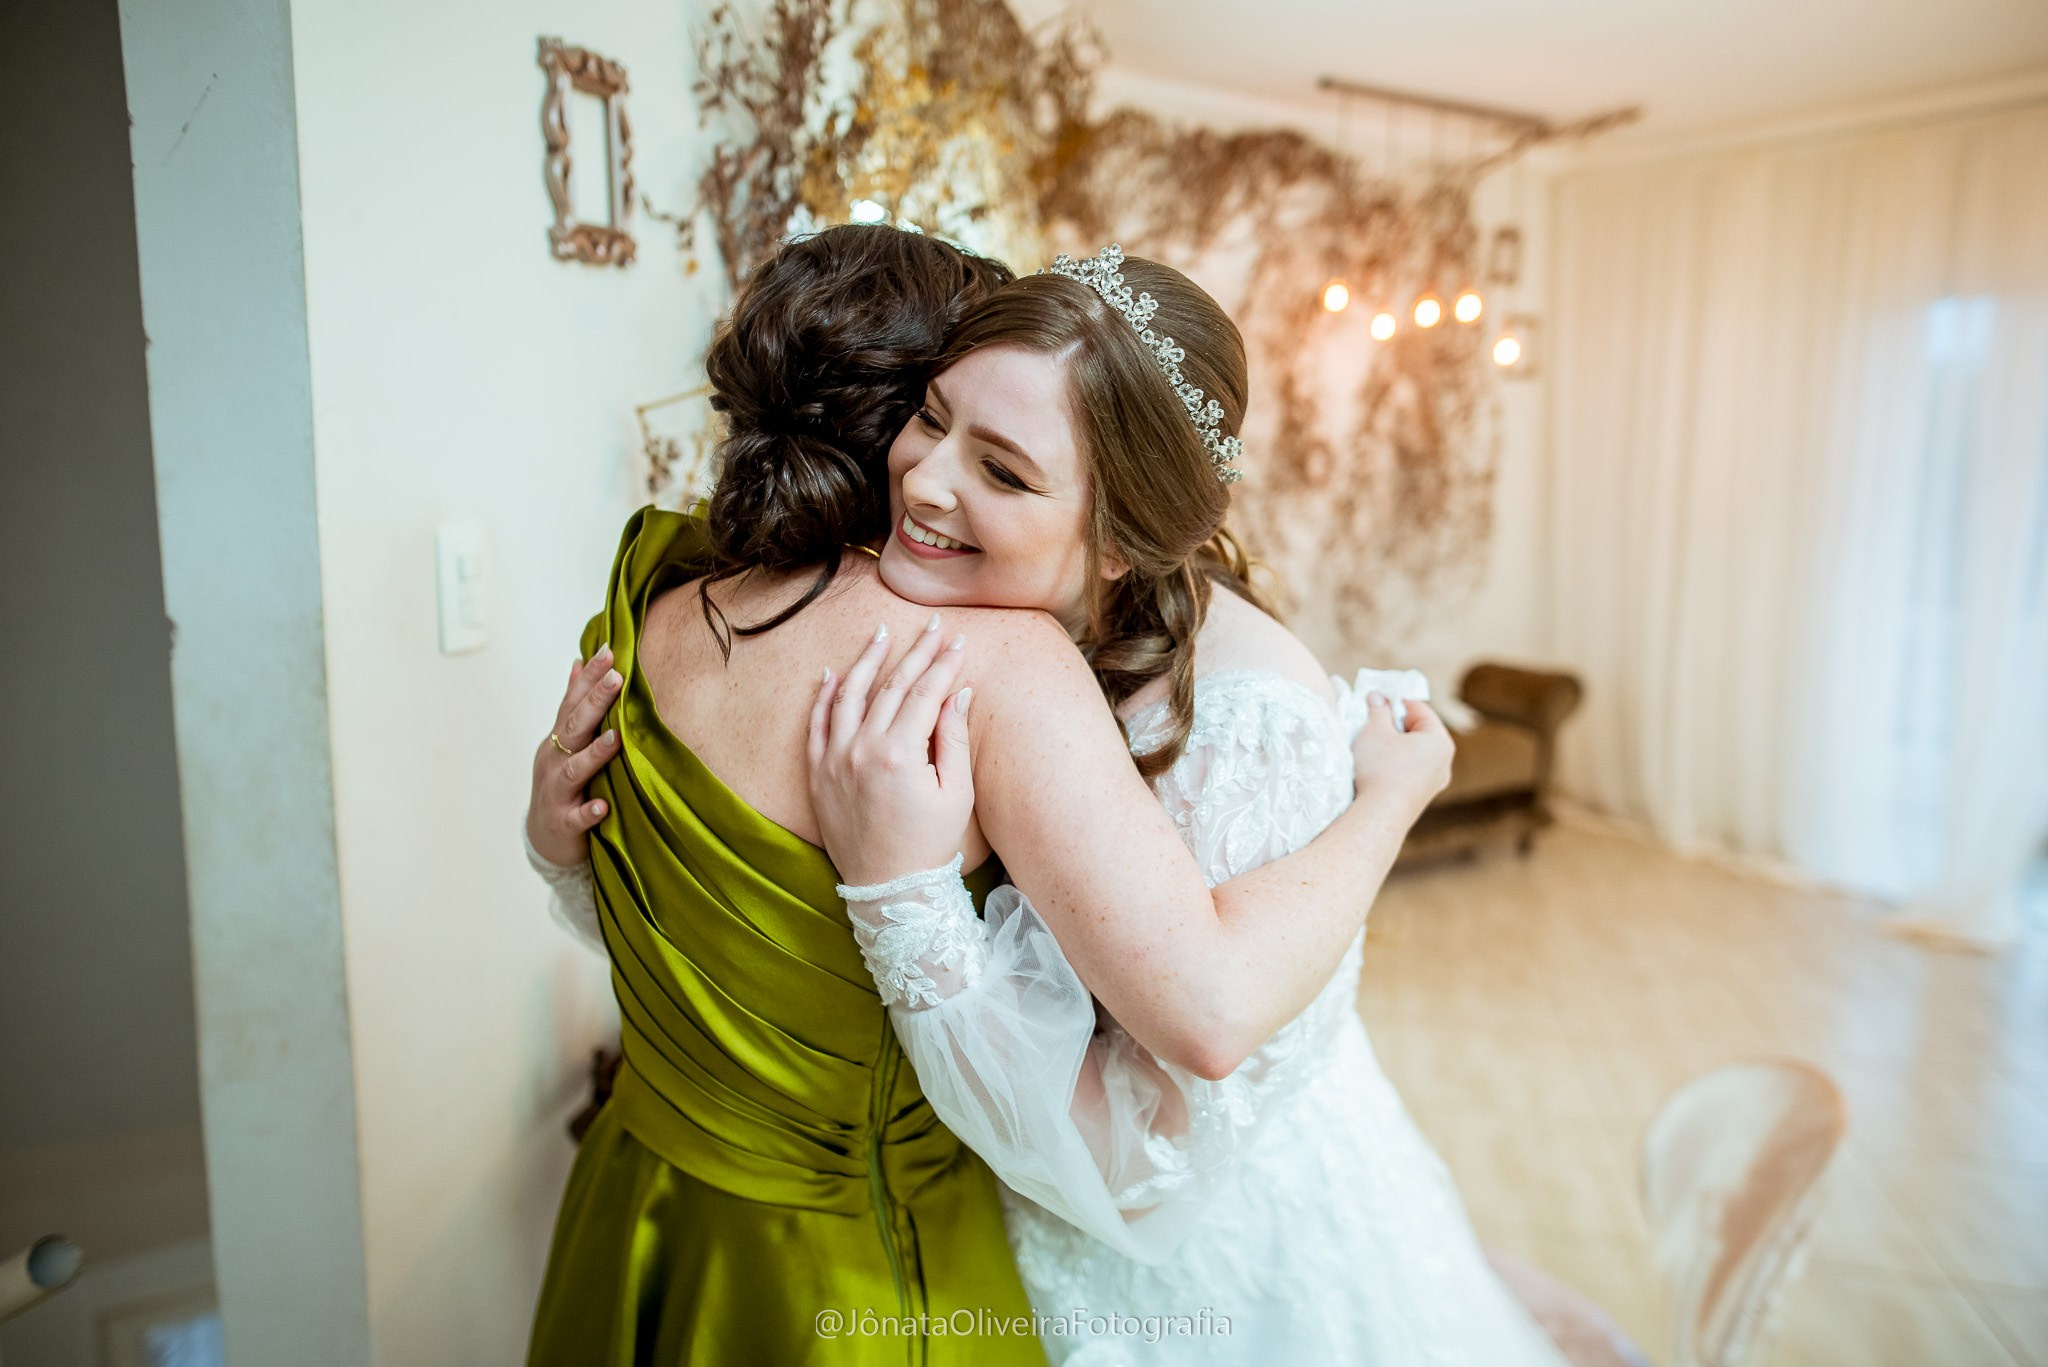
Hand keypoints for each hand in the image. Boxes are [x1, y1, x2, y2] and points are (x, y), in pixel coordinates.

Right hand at [527, 647, 623, 866]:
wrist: (544, 840)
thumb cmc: (562, 785)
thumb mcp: (564, 743)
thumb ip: (571, 705)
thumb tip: (579, 662)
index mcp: (558, 739)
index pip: (573, 702)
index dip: (590, 677)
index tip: (610, 651)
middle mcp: (555, 761)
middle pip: (574, 727)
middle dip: (594, 702)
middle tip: (617, 678)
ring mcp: (557, 792)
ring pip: (574, 770)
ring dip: (594, 754)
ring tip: (614, 738)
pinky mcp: (563, 823)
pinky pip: (576, 818)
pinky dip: (588, 812)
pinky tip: (602, 807)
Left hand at [807, 615, 972, 886]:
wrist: (889, 889)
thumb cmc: (930, 845)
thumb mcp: (957, 793)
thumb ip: (953, 737)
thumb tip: (958, 692)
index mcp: (900, 754)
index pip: (925, 694)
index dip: (943, 665)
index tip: (957, 642)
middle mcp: (862, 750)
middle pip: (890, 687)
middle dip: (914, 653)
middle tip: (930, 626)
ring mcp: (834, 760)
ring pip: (849, 696)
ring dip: (866, 661)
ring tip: (881, 635)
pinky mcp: (818, 774)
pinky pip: (816, 724)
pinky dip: (824, 696)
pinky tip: (833, 673)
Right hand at [1351, 694, 1453, 823]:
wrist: (1378, 816)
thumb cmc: (1380, 769)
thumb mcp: (1374, 730)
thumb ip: (1378, 709)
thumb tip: (1378, 698)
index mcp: (1440, 740)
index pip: (1418, 709)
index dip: (1395, 701)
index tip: (1375, 701)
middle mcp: (1444, 762)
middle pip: (1418, 731)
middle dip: (1394, 726)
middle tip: (1370, 724)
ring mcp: (1434, 783)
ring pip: (1413, 754)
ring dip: (1393, 747)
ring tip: (1371, 749)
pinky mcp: (1421, 798)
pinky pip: (1409, 773)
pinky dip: (1394, 766)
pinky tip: (1376, 771)